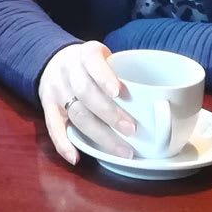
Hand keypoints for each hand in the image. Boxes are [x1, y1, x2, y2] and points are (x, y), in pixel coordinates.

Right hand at [38, 41, 136, 164]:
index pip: (93, 62)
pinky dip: (64, 144)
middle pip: (85, 92)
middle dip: (109, 113)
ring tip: (122, 150)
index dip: (104, 77)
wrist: (54, 61)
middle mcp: (68, 70)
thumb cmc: (92, 65)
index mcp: (86, 53)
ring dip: (99, 134)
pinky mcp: (48, 107)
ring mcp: (56, 90)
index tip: (119, 93)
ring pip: (76, 113)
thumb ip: (124, 73)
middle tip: (132, 129)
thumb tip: (164, 101)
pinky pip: (53, 127)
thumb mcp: (106, 57)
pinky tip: (76, 157)